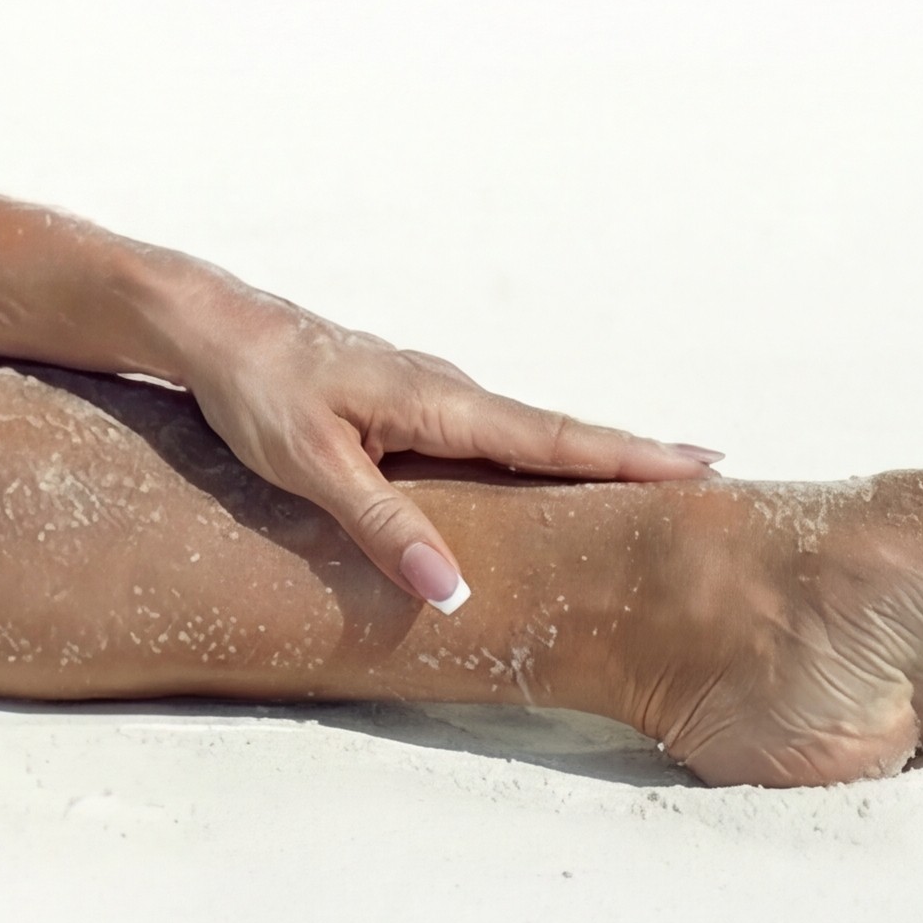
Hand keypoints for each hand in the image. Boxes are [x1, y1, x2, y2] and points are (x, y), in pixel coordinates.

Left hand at [171, 296, 719, 611]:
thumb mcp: (310, 463)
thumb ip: (382, 527)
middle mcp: (447, 391)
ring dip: (588, 457)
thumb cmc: (254, 388)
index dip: (629, 455)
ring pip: (524, 436)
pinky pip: (489, 437)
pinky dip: (536, 454)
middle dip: (633, 457)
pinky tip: (551, 479)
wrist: (206, 328)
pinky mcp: (407, 405)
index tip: (707, 465)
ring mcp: (430, 394)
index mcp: (438, 401)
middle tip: (716, 479)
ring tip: (656, 488)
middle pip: (555, 435)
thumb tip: (455, 594)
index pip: (553, 437)